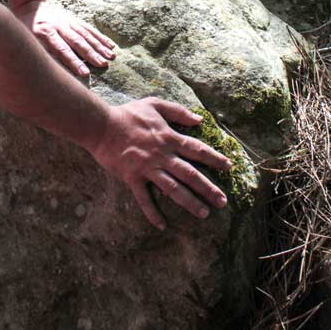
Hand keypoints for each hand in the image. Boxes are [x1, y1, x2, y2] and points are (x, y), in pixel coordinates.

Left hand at [12, 0, 115, 77]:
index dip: (74, 62)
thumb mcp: (28, 41)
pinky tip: (110, 44)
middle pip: (77, 42)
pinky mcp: (74, 19)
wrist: (29, 6)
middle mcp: (59, 26)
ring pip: (86, 34)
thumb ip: (42, 53)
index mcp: (45, 33)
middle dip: (92, 54)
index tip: (85, 73)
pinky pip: (88, 28)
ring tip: (111, 57)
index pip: (62, 50)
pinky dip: (100, 37)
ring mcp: (68, 21)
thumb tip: (54, 71)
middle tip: (103, 65)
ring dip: (99, 46)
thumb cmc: (26, 30)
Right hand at [88, 96, 231, 229]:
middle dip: (208, 188)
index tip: (229, 167)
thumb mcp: (154, 104)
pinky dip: (152, 212)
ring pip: (173, 188)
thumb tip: (199, 120)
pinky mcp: (132, 178)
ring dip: (189, 201)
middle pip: (190, 174)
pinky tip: (162, 225)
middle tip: (222, 201)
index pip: (197, 149)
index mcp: (169, 137)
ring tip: (204, 213)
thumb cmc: (128, 114)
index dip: (214, 158)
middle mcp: (162, 155)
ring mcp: (147, 168)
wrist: (101, 126)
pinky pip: (144, 198)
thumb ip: (178, 111)